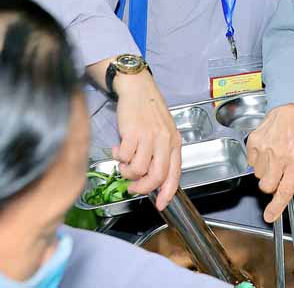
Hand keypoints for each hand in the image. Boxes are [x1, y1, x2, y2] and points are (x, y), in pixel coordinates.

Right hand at [112, 72, 182, 208]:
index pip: (174, 174)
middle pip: (156, 176)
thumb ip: (160, 153)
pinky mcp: (133, 132)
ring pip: (138, 169)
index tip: (160, 204)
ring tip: (124, 160)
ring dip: (127, 170)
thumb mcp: (163, 132)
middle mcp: (164, 140)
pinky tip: (119, 147)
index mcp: (174, 142)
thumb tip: (150, 178)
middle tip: (133, 186)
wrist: (138, 89)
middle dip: (142, 187)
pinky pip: (124, 156)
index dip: (167, 193)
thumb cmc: (149, 111)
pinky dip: (118, 156)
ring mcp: (149, 136)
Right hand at [246, 104, 293, 222]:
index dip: (276, 207)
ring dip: (265, 171)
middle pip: (266, 186)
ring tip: (274, 156)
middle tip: (278, 173)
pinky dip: (258, 160)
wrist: (291, 109)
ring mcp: (264, 148)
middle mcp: (279, 155)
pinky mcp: (253, 141)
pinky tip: (267, 149)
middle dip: (271, 185)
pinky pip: (251, 163)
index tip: (270, 217)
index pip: (284, 190)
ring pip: (258, 175)